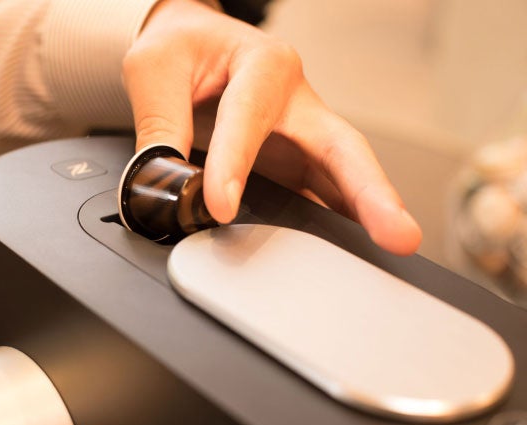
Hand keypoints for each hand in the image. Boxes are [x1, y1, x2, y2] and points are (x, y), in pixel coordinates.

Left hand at [123, 0, 421, 254]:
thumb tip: (161, 185)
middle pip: (341, 148)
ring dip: (364, 216)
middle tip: (396, 232)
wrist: (191, 46)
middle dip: (369, 192)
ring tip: (387, 251)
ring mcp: (299, 135)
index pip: (251, 117)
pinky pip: (318, 194)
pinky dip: (333, 223)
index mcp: (263, 65)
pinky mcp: (293, 161)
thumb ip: (159, 126)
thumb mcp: (155, 70)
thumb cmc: (181, 49)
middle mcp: (294, 101)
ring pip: (341, 176)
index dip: (235, 164)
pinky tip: (344, 251)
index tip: (219, 207)